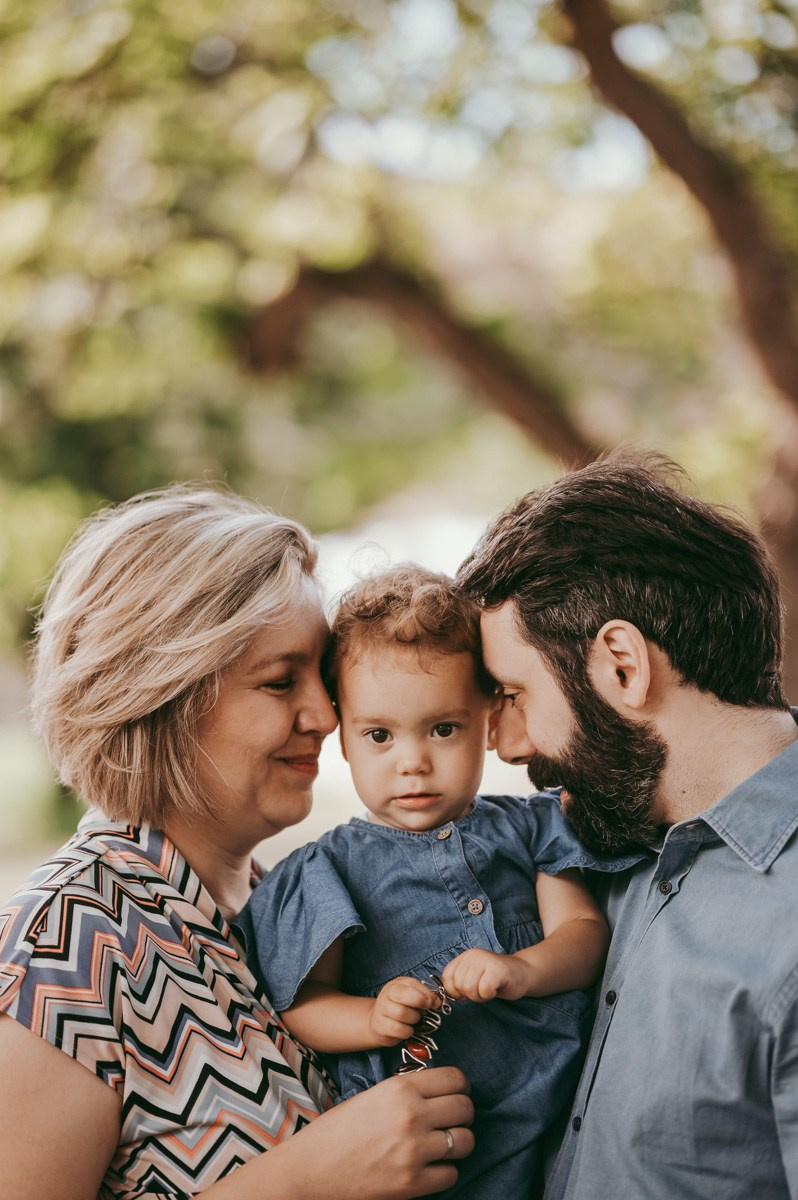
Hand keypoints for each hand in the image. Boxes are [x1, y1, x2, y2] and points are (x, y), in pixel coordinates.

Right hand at [287, 1067, 474, 1199]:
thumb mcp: (372, 1096)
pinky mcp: (413, 1183)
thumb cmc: (336, 1132)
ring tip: (443, 1145)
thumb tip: (440, 1092)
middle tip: (452, 1121)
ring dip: (458, 1143)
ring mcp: (414, 1150)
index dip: (460, 1087)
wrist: (309, 1170)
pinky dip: (444, 1172)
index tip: (457, 1094)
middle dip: (462, 1114)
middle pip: (465, 1108)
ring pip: (466, 1141)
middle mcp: (411, 1115)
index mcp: (399, 1088)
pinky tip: (429, 1168)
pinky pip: (451, 1174)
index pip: (455, 1078)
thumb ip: (406, 1092)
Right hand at [367, 976, 440, 1046]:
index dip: (426, 993)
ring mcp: (382, 1010)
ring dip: (413, 1019)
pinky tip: (408, 1029)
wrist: (377, 1022)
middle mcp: (387, 994)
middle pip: (404, 996)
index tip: (435, 1002)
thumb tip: (437, 1002)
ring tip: (414, 1020)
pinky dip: (408, 1031)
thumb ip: (423, 996)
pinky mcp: (381, 1026)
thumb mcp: (410, 997)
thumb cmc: (399, 1008)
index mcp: (397, 984)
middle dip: (420, 1002)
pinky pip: (399, 1030)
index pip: (412, 984)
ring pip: (402, 1013)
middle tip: (426, 1010)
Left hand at [441, 948, 531, 1001]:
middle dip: (470, 995)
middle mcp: (473, 955)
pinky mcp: (497, 969)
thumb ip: (459, 983)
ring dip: (480, 996)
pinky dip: (489, 995)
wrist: (524, 972)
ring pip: (470, 988)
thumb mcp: (473, 978)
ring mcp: (485, 960)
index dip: (454, 991)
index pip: (447, 978)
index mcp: (465, 957)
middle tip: (483, 990)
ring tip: (489, 988)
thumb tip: (444, 997)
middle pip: (459, 985)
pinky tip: (496, 988)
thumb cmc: (496, 980)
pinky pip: (484, 990)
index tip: (466, 993)